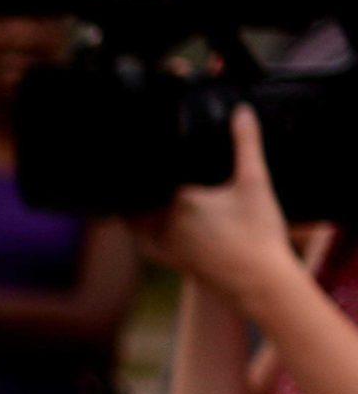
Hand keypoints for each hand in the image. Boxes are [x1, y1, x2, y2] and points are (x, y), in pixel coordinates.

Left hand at [134, 107, 297, 308]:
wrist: (261, 282)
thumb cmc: (259, 233)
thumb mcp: (255, 182)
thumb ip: (246, 144)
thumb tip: (242, 111)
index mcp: (177, 200)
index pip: (147, 174)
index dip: (141, 159)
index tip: (137, 145)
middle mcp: (161, 223)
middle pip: (134, 195)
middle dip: (135, 181)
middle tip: (132, 163)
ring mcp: (161, 243)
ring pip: (132, 218)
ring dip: (134, 204)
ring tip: (137, 184)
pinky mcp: (168, 258)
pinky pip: (142, 238)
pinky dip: (139, 226)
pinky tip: (144, 216)